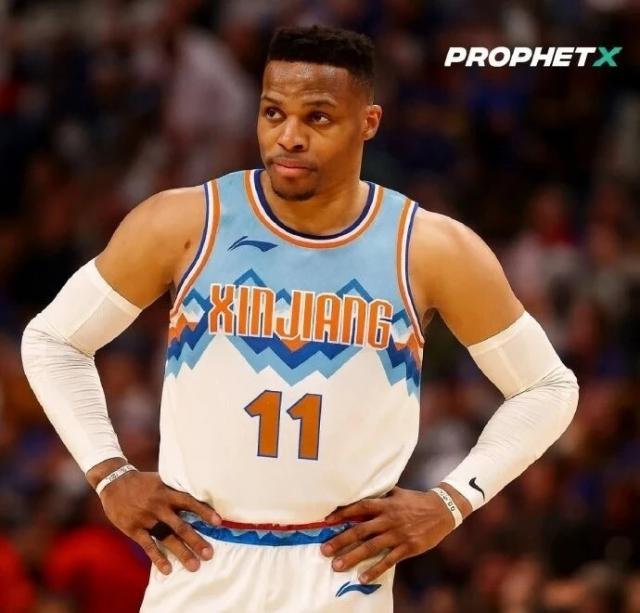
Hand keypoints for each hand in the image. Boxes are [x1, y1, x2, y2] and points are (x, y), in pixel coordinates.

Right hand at [97, 468, 220, 574]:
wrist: (114, 482)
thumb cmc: (143, 482)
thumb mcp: (161, 480)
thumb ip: (176, 490)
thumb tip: (199, 495)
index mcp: (167, 492)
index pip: (190, 502)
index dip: (204, 511)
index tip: (218, 522)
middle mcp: (159, 506)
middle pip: (181, 526)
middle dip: (196, 540)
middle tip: (209, 554)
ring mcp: (147, 519)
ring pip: (167, 538)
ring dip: (181, 553)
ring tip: (195, 566)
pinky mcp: (134, 529)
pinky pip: (148, 546)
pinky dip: (158, 558)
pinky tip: (168, 570)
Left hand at [320, 486, 465, 583]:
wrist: (442, 510)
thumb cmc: (416, 501)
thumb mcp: (397, 493)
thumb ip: (380, 495)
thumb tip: (361, 492)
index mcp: (386, 504)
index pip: (360, 507)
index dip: (343, 513)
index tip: (327, 520)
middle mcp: (389, 519)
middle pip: (361, 530)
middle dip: (341, 540)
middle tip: (324, 550)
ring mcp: (398, 535)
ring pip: (371, 547)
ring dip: (353, 557)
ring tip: (337, 566)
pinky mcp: (408, 548)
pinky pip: (388, 561)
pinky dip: (375, 570)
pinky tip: (363, 578)